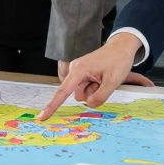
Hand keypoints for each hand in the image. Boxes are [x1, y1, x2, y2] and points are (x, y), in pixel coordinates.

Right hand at [38, 34, 152, 119]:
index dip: (52, 106)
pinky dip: (96, 87)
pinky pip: (87, 88)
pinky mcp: (83, 75)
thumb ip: (100, 97)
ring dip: (96, 90)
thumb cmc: (117, 60)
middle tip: (105, 82)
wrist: (121, 48)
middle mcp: (75, 70)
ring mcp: (79, 72)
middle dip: (93, 93)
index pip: (63, 91)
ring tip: (105, 78)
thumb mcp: (113, 81)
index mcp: (79, 69)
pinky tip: (103, 78)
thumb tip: (89, 104)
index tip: (42, 117)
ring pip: (84, 93)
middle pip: (79, 95)